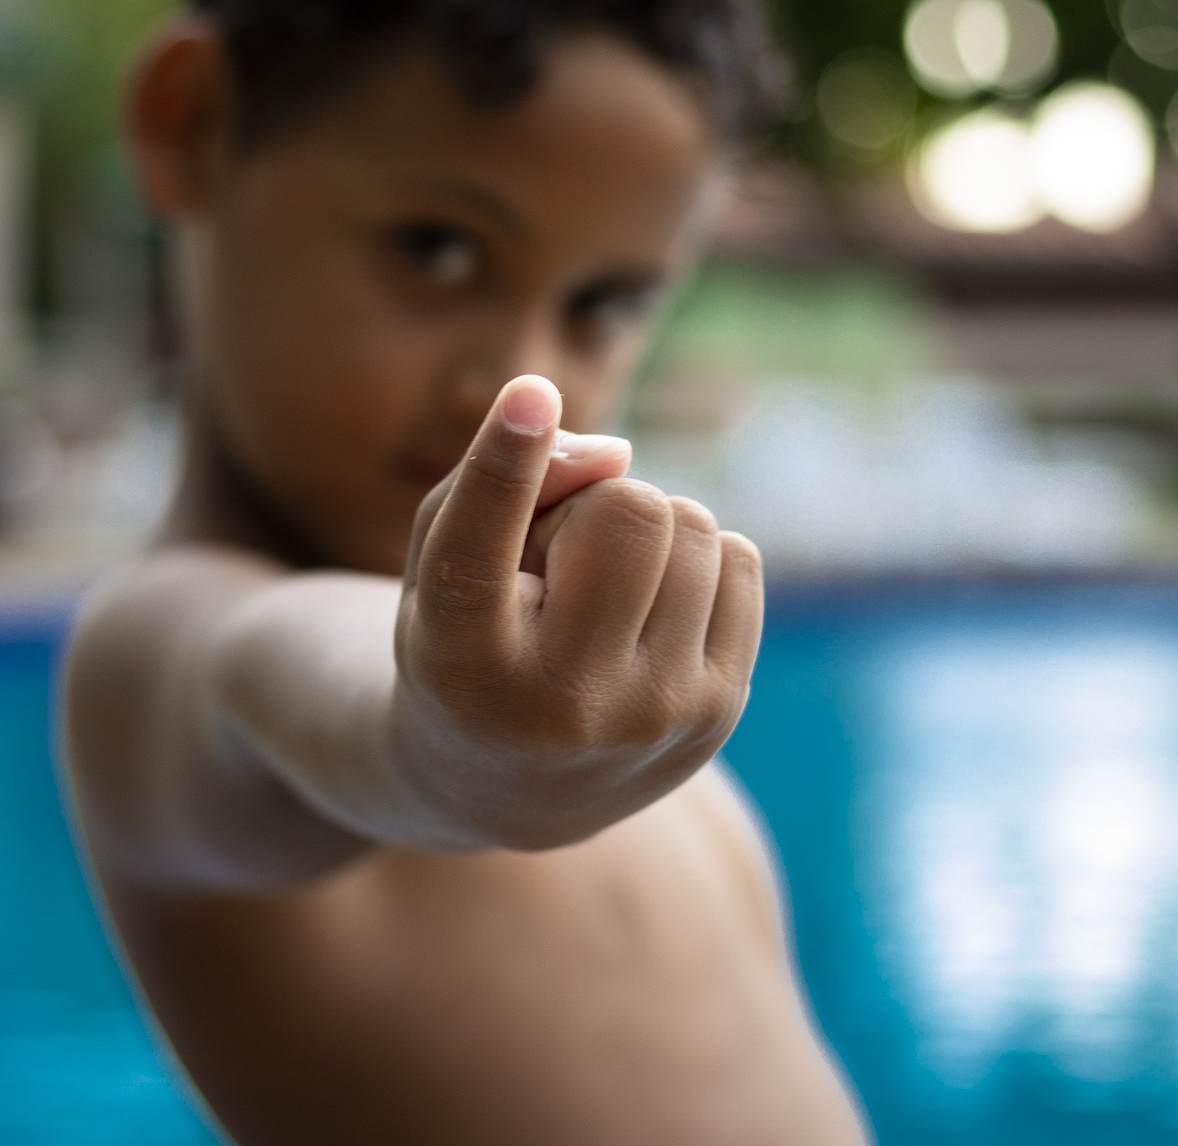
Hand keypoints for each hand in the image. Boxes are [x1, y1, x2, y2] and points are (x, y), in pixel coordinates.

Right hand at [391, 375, 763, 850]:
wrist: (506, 785)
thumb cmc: (463, 638)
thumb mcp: (439, 558)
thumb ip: (504, 481)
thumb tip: (621, 455)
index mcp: (462, 664)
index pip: (480, 547)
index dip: (506, 462)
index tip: (531, 393)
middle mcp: (559, 706)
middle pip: (628, 508)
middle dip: (593, 504)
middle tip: (554, 563)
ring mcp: (652, 717)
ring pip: (691, 525)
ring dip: (643, 533)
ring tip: (595, 594)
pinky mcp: (717, 712)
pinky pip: (737, 559)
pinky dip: (692, 562)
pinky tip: (645, 614)